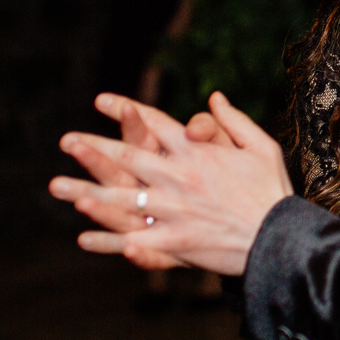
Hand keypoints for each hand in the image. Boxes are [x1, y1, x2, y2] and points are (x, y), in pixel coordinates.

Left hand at [49, 92, 293, 275]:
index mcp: (198, 152)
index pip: (155, 123)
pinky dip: (108, 239)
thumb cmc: (273, 191)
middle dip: (93, 147)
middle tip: (66, 140)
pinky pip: (135, 238)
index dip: (125, 109)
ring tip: (58, 187)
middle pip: (127, 158)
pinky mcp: (175, 241)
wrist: (281, 237)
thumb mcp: (261, 146)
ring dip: (87, 191)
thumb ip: (233, 121)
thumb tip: (213, 97)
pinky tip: (83, 237)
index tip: (101, 101)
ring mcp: (174, 210)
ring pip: (121, 198)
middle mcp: (180, 176)